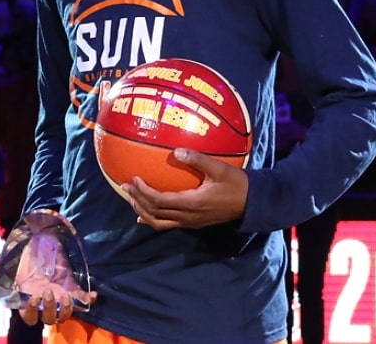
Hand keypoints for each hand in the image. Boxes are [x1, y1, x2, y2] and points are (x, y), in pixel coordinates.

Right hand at [0, 252, 97, 326]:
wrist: (42, 241)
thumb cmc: (24, 254)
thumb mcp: (10, 257)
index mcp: (28, 299)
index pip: (28, 317)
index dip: (30, 312)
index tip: (32, 297)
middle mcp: (44, 302)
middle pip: (48, 319)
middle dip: (48, 310)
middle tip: (48, 292)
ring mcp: (59, 296)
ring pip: (64, 315)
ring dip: (66, 310)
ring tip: (65, 297)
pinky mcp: (72, 287)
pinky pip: (82, 300)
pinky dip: (88, 300)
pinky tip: (93, 295)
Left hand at [122, 149, 248, 230]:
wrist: (251, 203)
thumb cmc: (236, 183)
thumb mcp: (218, 168)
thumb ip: (197, 159)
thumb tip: (176, 151)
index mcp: (192, 204)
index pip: (160, 201)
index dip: (144, 192)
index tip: (133, 179)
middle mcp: (188, 217)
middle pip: (155, 214)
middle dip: (137, 200)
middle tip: (124, 186)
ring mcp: (190, 222)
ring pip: (159, 222)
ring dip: (143, 211)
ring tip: (132, 198)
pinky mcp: (193, 222)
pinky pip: (168, 224)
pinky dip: (153, 219)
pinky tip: (144, 215)